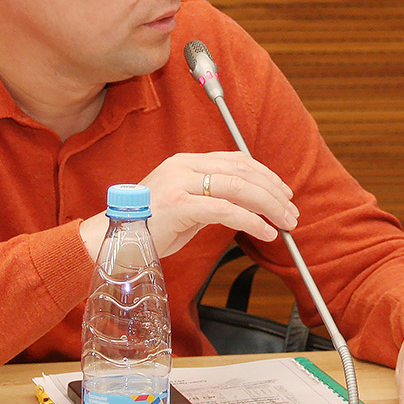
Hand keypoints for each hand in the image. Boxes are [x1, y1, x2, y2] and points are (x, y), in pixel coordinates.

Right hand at [78, 151, 298, 259]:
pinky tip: (265, 232)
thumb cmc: (148, 229)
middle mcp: (184, 166)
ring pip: (239, 188)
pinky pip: (226, 210)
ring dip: (269, 206)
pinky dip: (252, 221)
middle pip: (243, 172)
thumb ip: (211, 198)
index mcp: (186, 162)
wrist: (111, 243)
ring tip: (286, 224)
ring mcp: (180, 183)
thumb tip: (248, 205)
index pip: (236, 161)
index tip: (284, 193)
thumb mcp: (185, 207)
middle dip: (273, 192)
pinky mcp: (179, 205)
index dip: (265, 175)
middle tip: (292, 212)